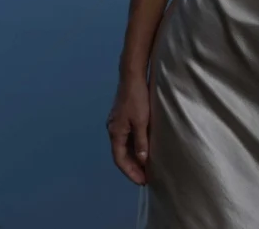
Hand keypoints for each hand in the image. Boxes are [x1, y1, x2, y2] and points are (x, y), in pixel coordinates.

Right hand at [107, 71, 153, 185]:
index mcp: (115, 131)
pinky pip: (126, 139)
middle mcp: (113, 129)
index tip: (142, 181)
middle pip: (120, 154)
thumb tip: (142, 160)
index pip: (119, 158)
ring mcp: (116, 123)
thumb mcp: (142, 122)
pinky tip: (142, 151)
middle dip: (132, 168)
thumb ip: (141, 142)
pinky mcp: (122, 118)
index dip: (130, 172)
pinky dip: (133, 148)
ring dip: (133, 158)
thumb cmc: (137, 98)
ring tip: (146, 168)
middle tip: (145, 178)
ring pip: (123, 147)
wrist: (132, 77)